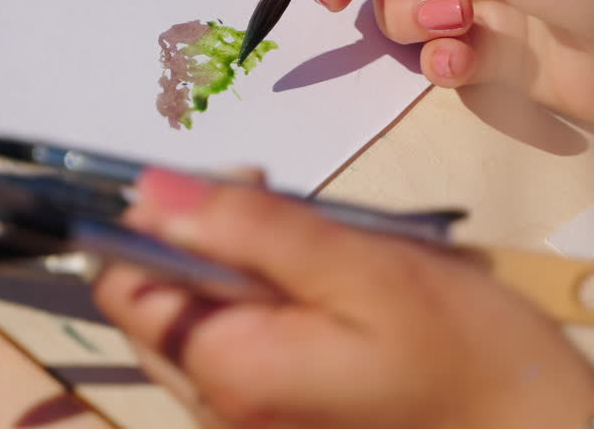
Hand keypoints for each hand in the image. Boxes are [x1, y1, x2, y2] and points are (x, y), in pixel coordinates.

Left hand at [95, 169, 593, 428]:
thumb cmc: (469, 351)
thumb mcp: (362, 266)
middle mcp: (218, 413)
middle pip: (157, 305)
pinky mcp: (279, 425)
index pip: (123, 283)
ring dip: (238, 272)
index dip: (157, 221)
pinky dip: (265, 309)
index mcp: (227, 373)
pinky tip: (327, 295)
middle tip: (286, 211)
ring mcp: (248, 426)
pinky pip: (239, 353)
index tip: (235, 188)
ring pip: (198, 325)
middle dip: (202, 243)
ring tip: (318, 253)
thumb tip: (149, 188)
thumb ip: (248, 228)